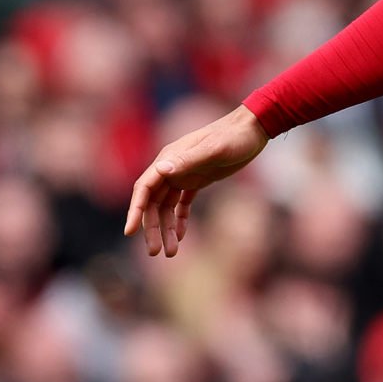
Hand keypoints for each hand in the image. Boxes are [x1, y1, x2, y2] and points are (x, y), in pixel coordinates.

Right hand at [124, 104, 269, 256]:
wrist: (253, 129)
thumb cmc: (234, 137)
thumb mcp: (214, 149)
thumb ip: (188, 160)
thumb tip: (161, 170)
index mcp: (169, 159)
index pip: (144, 188)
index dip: (135, 210)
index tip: (129, 231)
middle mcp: (172, 168)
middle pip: (153, 203)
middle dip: (151, 228)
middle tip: (154, 252)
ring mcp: (184, 174)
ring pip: (166, 207)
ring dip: (166, 229)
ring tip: (171, 253)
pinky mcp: (197, 179)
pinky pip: (181, 204)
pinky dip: (179, 220)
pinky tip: (181, 236)